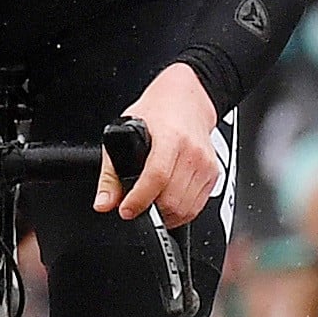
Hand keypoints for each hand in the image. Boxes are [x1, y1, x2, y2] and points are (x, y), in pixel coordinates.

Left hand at [102, 63, 223, 225]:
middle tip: (137, 205)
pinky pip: (197, 207)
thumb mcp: (125, 132)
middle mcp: (193, 152)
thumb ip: (111, 173)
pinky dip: (180, 212)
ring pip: (185, 209)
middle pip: (172, 199)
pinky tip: (169, 202)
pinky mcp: (213, 174)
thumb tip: (103, 202)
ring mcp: (206, 164)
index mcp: (171, 137)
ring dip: (165, 214)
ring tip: (152, 204)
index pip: (157, 176)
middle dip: (150, 209)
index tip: (126, 210)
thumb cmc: (157, 114)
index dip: (139, 199)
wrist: (187, 102)